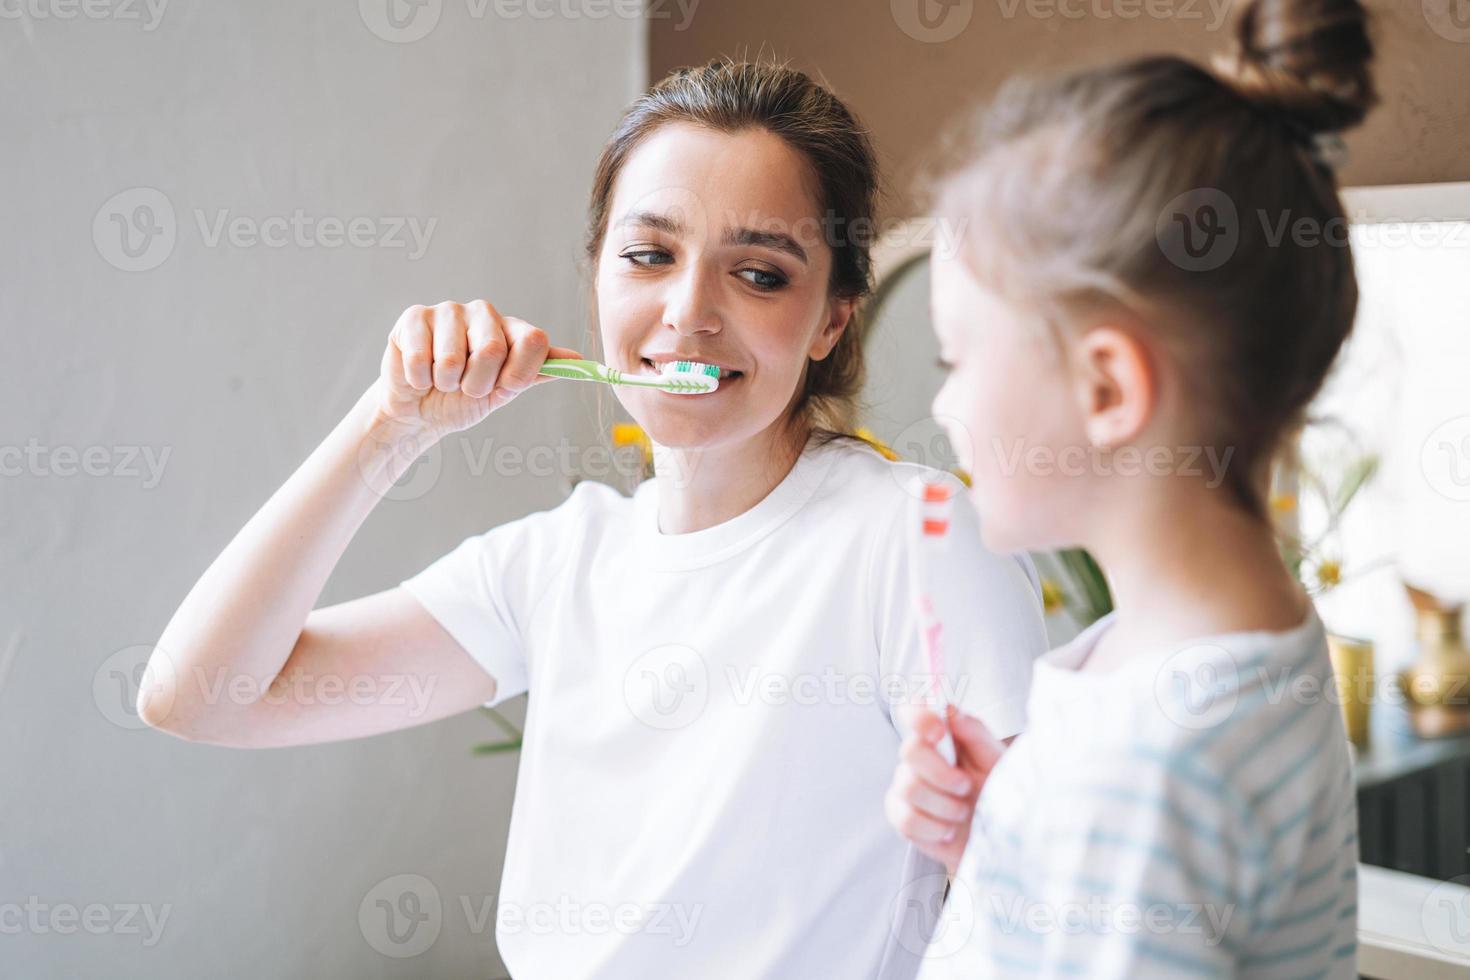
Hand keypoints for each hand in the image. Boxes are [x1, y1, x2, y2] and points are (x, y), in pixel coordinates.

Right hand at [373, 299, 582, 438]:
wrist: (419, 412)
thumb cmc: (463, 398)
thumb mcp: (504, 390)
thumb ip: (537, 372)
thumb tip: (578, 359)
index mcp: (511, 329)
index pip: (535, 340)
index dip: (520, 373)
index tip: (504, 388)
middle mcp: (483, 313)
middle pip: (493, 349)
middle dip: (477, 384)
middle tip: (466, 386)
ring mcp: (448, 311)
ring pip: (453, 359)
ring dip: (445, 384)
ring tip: (440, 380)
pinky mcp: (414, 318)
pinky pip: (421, 360)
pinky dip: (419, 379)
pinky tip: (419, 374)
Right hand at [885, 704, 1006, 874]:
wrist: (995, 840)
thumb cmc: (997, 794)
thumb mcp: (996, 761)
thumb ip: (974, 732)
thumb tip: (950, 711)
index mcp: (941, 737)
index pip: (913, 711)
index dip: (918, 716)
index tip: (939, 731)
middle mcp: (919, 758)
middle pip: (910, 751)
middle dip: (942, 774)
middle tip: (966, 786)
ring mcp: (905, 786)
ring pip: (909, 788)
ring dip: (944, 805)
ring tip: (962, 812)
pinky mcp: (900, 816)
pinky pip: (907, 819)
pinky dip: (934, 828)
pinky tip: (948, 830)